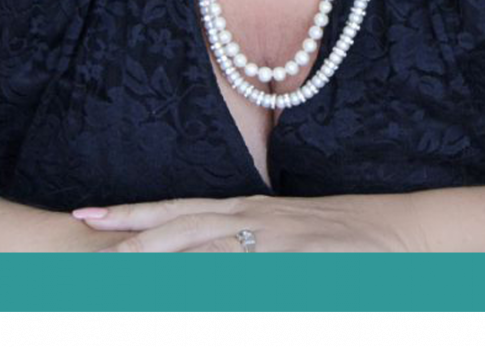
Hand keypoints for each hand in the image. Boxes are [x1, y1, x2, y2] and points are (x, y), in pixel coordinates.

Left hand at [71, 192, 425, 251]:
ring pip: (207, 247)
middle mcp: (252, 218)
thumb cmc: (337, 234)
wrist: (396, 233)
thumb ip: (244, 238)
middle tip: (88, 234)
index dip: (134, 214)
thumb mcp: (281, 230)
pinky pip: (247, 269)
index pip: (178, 209)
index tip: (92, 216)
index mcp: (245, 208)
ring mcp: (274, 239)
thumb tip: (203, 252)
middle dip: (132, 232)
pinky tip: (195, 276)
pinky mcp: (295, 258)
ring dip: (165, 254)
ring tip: (123, 261)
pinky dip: (216, 270)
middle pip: (181, 224)